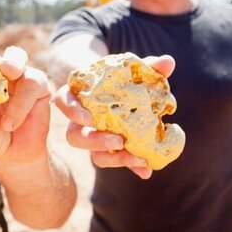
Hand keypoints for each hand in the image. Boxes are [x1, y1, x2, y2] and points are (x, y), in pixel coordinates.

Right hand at [53, 54, 175, 179]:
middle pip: (75, 136)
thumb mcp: (132, 69)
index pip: (63, 101)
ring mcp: (94, 138)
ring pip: (93, 155)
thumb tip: (168, 61)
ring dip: (114, 159)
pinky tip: (146, 170)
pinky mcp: (110, 150)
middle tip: (118, 141)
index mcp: (79, 96)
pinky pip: (116, 161)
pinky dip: (132, 166)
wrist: (122, 93)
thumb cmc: (121, 78)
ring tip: (136, 159)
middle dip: (95, 141)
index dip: (71, 110)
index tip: (88, 117)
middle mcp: (80, 121)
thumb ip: (148, 65)